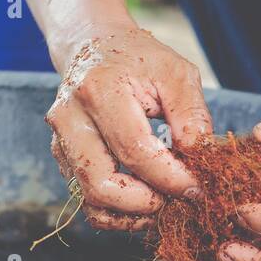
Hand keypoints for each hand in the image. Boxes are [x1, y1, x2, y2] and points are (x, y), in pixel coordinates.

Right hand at [45, 27, 211, 231]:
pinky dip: (117, 212)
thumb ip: (191, 116)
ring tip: (161, 204)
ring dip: (130, 214)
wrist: (93, 47)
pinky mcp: (63, 158)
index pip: (134, 150)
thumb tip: (199, 161)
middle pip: (102, 185)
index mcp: (99, 90)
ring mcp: (61, 141)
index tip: (196, 188)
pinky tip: (143, 202)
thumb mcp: (176, 73)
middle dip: (145, 204)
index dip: (169, 178)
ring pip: (91, 200)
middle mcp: (70, 118)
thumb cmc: (139, 60)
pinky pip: (87, 200)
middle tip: (176, 200)